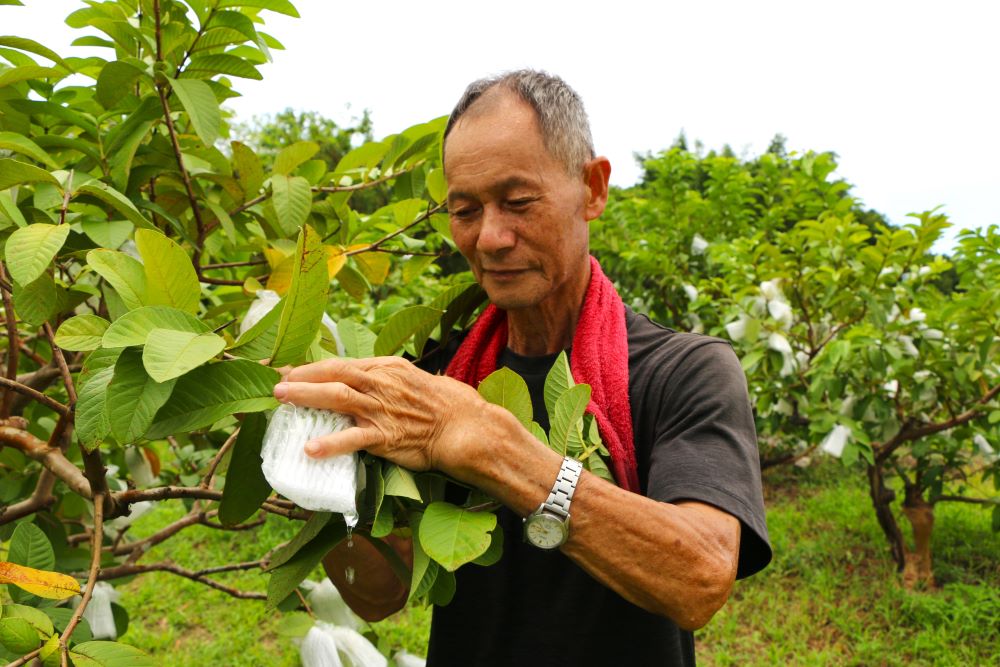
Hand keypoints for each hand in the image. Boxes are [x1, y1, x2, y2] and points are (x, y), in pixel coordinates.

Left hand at [272, 356, 485, 473]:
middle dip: (300, 376)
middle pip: (333, 373)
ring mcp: (382, 409)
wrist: (466, 426)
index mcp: (385, 367)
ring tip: (281, 400)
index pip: (341, 363)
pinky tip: (311, 449)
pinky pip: (354, 438)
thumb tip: (357, 384)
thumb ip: (383, 381)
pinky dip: (331, 443)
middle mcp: (381, 383)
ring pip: (337, 397)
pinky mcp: (386, 436)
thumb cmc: (442, 404)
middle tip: (275, 383)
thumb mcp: (410, 380)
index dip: (310, 367)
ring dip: (306, 396)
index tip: (286, 371)